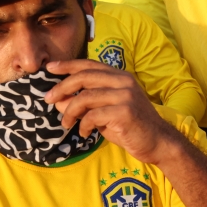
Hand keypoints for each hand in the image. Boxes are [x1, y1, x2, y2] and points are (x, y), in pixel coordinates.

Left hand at [45, 59, 179, 164]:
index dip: (68, 65)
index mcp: (120, 76)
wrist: (157, 142)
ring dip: (69, 112)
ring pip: (85, 97)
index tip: (50, 67)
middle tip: (48, 99)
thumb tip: (59, 100)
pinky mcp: (125, 111)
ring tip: (66, 124)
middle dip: (62, 87)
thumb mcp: (104, 113)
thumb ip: (85, 104)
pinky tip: (85, 133)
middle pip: (84, 77)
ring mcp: (125, 95)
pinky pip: (92, 116)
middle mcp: (124, 81)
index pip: (90, 65)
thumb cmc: (130, 127)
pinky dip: (83, 125)